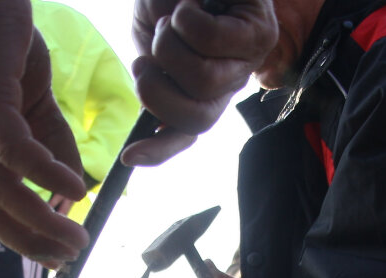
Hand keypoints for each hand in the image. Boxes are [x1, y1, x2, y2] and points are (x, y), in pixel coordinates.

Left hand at [0, 0, 88, 265]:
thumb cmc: (7, 46)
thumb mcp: (36, 104)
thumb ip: (54, 147)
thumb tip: (73, 191)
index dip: (20, 239)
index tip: (54, 258)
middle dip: (29, 242)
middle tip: (68, 257)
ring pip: (0, 188)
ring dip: (41, 218)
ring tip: (76, 234)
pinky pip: (14, 150)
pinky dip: (45, 174)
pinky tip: (74, 186)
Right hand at [124, 0, 278, 165]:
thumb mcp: (150, 41)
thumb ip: (152, 75)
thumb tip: (148, 118)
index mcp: (205, 91)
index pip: (188, 133)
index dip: (159, 150)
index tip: (128, 156)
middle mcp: (231, 82)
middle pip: (197, 119)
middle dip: (156, 94)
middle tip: (143, 63)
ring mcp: (248, 60)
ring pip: (202, 81)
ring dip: (168, 47)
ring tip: (170, 22)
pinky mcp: (257, 33)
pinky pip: (210, 41)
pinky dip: (185, 20)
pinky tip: (189, 6)